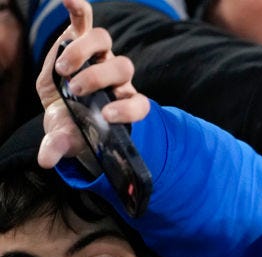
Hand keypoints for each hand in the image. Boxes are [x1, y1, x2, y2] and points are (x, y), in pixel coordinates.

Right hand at [35, 0, 148, 167]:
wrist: (65, 110)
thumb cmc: (72, 126)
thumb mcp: (65, 138)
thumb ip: (59, 146)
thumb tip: (45, 159)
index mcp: (122, 105)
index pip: (140, 105)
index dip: (129, 108)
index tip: (108, 114)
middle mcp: (117, 80)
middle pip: (122, 67)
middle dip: (99, 77)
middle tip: (76, 89)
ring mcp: (100, 57)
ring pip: (105, 43)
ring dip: (85, 52)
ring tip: (64, 68)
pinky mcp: (81, 40)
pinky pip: (84, 20)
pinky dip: (78, 10)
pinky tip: (69, 1)